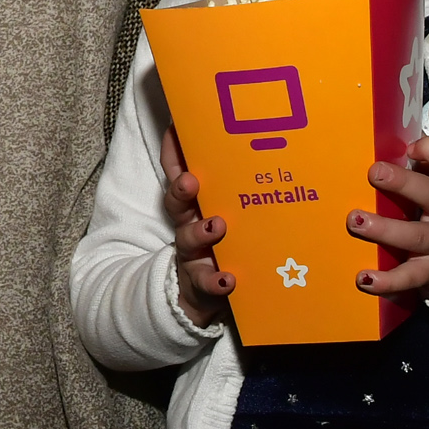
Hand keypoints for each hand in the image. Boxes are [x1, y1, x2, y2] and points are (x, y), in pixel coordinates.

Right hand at [160, 128, 231, 328]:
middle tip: (191, 182)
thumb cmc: (219, 245)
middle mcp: (188, 226)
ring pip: (189, 241)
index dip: (173, 152)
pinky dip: (216, 282)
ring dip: (200, 232)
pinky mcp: (203, 285)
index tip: (174, 129)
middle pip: (178, 204)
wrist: (197, 298)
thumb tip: (254, 144)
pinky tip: (228, 279)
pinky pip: (208, 284)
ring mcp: (193, 256)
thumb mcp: (223, 213)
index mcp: (193, 206)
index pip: (178, 173)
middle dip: (182, 191)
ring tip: (216, 226)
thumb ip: (234, 186)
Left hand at [348, 136, 428, 304]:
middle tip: (374, 173)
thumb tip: (387, 146)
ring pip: (415, 236)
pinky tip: (365, 278)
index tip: (410, 149)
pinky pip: (409, 277)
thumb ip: (427, 172)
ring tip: (355, 221)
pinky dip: (387, 280)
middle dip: (403, 182)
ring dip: (383, 229)